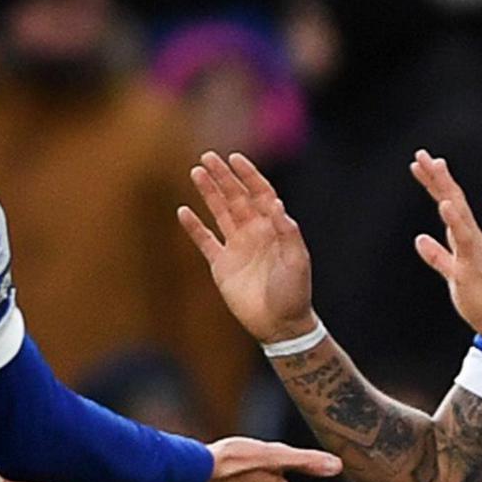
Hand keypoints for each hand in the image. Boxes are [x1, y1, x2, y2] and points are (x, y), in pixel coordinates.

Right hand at [180, 151, 317, 344]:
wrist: (280, 324)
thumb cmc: (294, 292)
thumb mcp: (297, 260)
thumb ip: (288, 232)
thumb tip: (276, 204)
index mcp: (274, 227)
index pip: (260, 193)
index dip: (248, 175)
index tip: (235, 158)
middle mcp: (254, 232)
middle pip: (236, 197)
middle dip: (223, 177)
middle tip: (207, 157)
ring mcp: (237, 247)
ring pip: (220, 212)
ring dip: (209, 193)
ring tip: (195, 172)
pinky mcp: (222, 265)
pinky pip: (205, 241)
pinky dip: (194, 227)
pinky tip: (183, 211)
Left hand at [409, 150, 481, 338]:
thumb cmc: (480, 297)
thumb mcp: (451, 272)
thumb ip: (436, 255)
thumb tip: (421, 240)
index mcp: (465, 238)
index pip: (448, 203)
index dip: (435, 182)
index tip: (423, 164)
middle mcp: (471, 237)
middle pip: (452, 199)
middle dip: (437, 176)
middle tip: (422, 154)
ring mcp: (472, 248)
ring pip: (458, 212)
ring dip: (446, 188)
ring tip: (435, 167)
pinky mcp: (471, 263)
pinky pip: (463, 239)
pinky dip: (455, 220)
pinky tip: (446, 204)